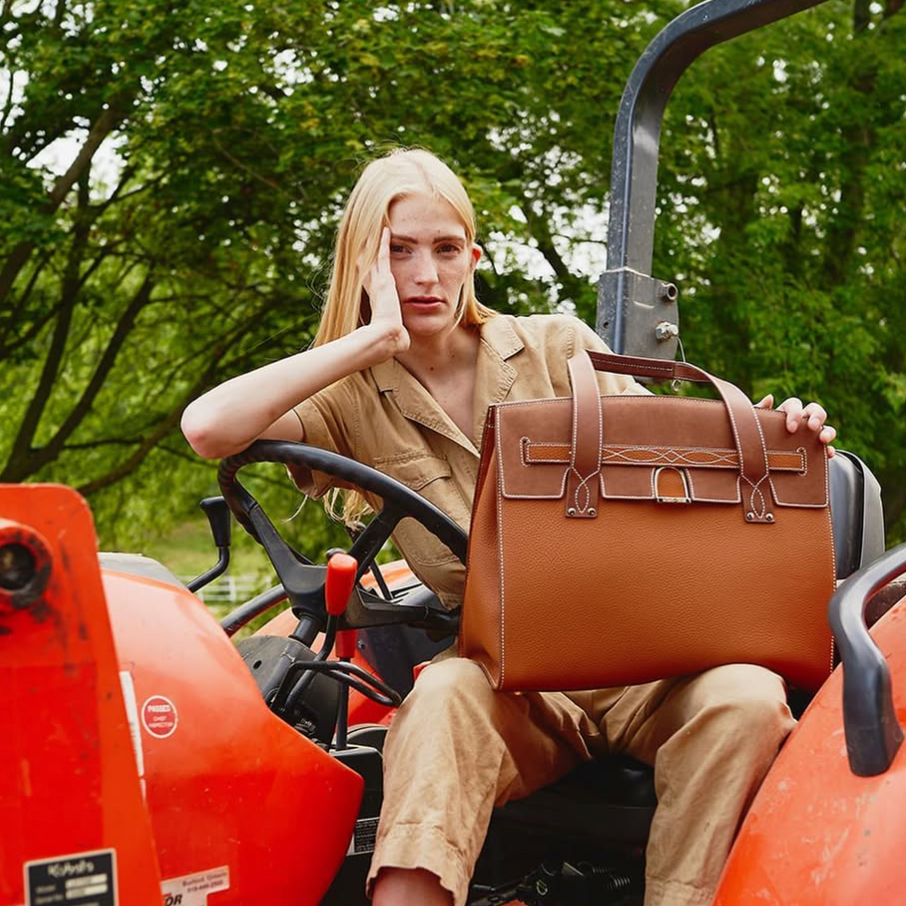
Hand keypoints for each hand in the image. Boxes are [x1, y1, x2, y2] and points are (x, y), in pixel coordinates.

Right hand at [362, 227, 408, 355]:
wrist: (387, 337)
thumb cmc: (392, 340)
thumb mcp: (397, 334)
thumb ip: (400, 335)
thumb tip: (404, 345)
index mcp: (376, 299)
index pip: (370, 280)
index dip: (367, 269)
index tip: (364, 259)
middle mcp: (374, 288)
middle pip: (367, 264)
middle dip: (366, 251)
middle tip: (364, 236)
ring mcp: (377, 282)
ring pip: (373, 257)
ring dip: (373, 243)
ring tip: (373, 228)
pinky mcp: (384, 279)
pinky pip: (384, 255)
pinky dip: (384, 242)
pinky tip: (386, 230)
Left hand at [755, 394, 835, 457]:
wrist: (758, 463)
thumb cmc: (755, 439)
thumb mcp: (755, 427)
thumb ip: (759, 412)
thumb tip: (770, 397)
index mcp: (785, 414)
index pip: (794, 404)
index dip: (795, 413)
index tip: (790, 428)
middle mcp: (800, 422)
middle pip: (815, 410)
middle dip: (816, 416)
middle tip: (812, 427)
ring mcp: (810, 436)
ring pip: (826, 428)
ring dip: (828, 431)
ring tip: (823, 439)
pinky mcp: (815, 451)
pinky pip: (827, 448)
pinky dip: (829, 450)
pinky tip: (828, 454)